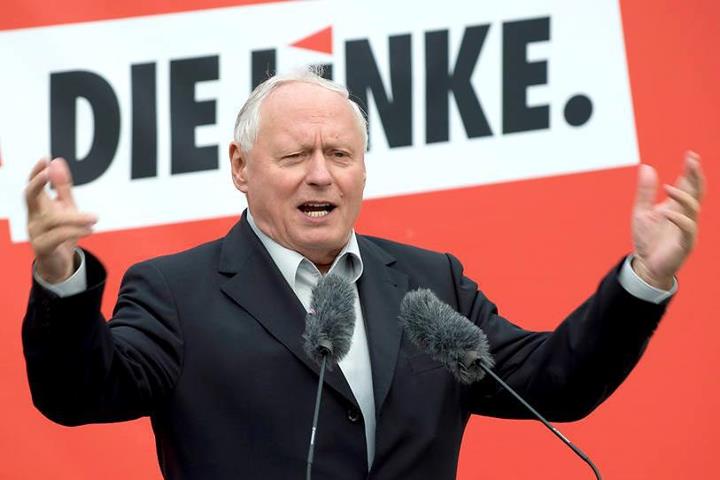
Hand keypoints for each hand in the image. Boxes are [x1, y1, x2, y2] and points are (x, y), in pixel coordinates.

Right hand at [25, 157, 96, 282]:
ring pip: (53, 219)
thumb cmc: (63, 232)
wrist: (60, 263)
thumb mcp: (65, 208)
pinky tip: (90, 229)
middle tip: (49, 172)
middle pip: (29, 196)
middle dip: (37, 182)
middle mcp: (33, 217)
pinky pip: (59, 235)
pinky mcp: (42, 247)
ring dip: (75, 217)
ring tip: (95, 218)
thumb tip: (57, 161)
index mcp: (38, 206)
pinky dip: (76, 231)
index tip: (45, 158)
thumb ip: (62, 187)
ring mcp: (35, 232)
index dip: (37, 172)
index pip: (33, 186)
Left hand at [631, 151, 704, 288]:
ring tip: (667, 187)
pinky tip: (666, 212)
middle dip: (696, 175)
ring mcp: (687, 229)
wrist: (645, 265)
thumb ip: (645, 191)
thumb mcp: (641, 211)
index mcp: (677, 206)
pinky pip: (687, 229)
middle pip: (697, 192)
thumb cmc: (646, 239)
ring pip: (693, 208)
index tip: (691, 155)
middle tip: (692, 160)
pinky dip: (678, 219)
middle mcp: (685, 215)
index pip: (688, 185)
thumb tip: (646, 167)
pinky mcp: (684, 243)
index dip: (691, 170)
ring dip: (683, 196)